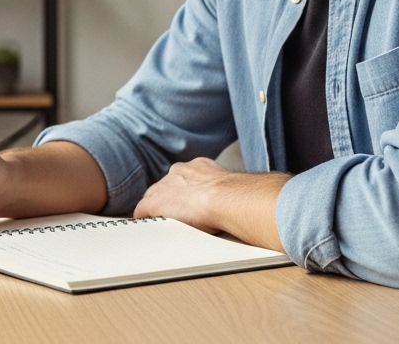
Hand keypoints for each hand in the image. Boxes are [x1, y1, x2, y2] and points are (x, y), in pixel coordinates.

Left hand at [133, 157, 287, 250]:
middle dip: (169, 201)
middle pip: (165, 187)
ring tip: (163, 225)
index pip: (184, 179)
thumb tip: (256, 199)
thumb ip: (233, 191)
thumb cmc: (240, 197)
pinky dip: (144, 221)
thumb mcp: (236, 189)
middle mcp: (179, 173)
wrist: (228, 198)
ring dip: (158, 212)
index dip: (185, 193)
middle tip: (176, 216)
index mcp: (199, 167)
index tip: (189, 202)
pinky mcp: (154, 203)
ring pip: (154, 199)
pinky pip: (142, 212)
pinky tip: (147, 230)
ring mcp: (164, 187)